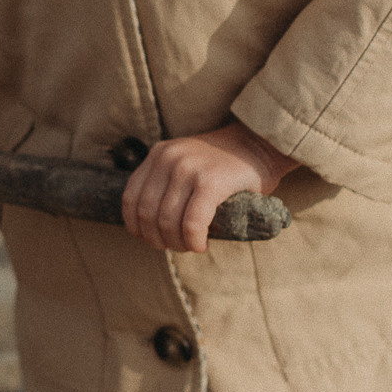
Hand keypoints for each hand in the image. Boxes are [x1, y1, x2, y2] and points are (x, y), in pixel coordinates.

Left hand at [121, 120, 291, 253]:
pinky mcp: (211, 182)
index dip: (136, 227)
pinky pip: (192, 224)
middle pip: (147, 214)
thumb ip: (165, 185)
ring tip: (191, 246)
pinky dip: (194, 241)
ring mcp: (189, 169)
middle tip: (176, 246)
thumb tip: (148, 227)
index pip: (131, 198)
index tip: (150, 239)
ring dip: (177, 243)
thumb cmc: (224, 165)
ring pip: (167, 222)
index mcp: (159, 154)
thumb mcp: (185, 164)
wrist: (260, 145)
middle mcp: (169, 158)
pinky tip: (201, 245)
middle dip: (158, 239)